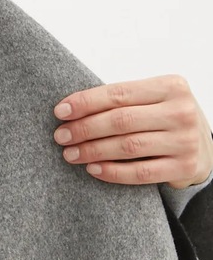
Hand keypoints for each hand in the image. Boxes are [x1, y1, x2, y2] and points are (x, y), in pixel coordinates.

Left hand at [52, 74, 212, 189]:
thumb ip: (125, 100)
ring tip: (71, 153)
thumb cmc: (168, 120)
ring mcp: (185, 141)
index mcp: (171, 86)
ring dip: (93, 151)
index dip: (86, 102)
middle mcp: (182, 111)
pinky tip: (93, 169)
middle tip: (61, 136)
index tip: (60, 111)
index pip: (119, 93)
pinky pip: (140, 173)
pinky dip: (112, 172)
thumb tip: (71, 108)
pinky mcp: (185, 167)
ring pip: (128, 147)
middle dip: (85, 128)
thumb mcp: (155, 100)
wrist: (206, 149)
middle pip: (121, 120)